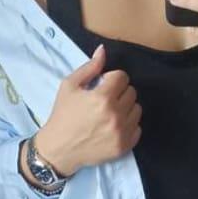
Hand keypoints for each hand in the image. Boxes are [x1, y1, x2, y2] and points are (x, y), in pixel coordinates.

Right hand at [33, 44, 141, 176]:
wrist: (59, 149)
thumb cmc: (63, 115)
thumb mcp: (69, 86)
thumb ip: (89, 67)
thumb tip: (103, 50)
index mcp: (102, 97)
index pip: (122, 77)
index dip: (112, 78)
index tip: (103, 85)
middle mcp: (115, 114)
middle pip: (132, 92)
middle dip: (119, 92)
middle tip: (105, 100)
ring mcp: (122, 132)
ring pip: (137, 109)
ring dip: (126, 108)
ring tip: (110, 112)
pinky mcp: (124, 146)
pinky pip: (138, 128)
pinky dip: (128, 125)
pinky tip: (114, 126)